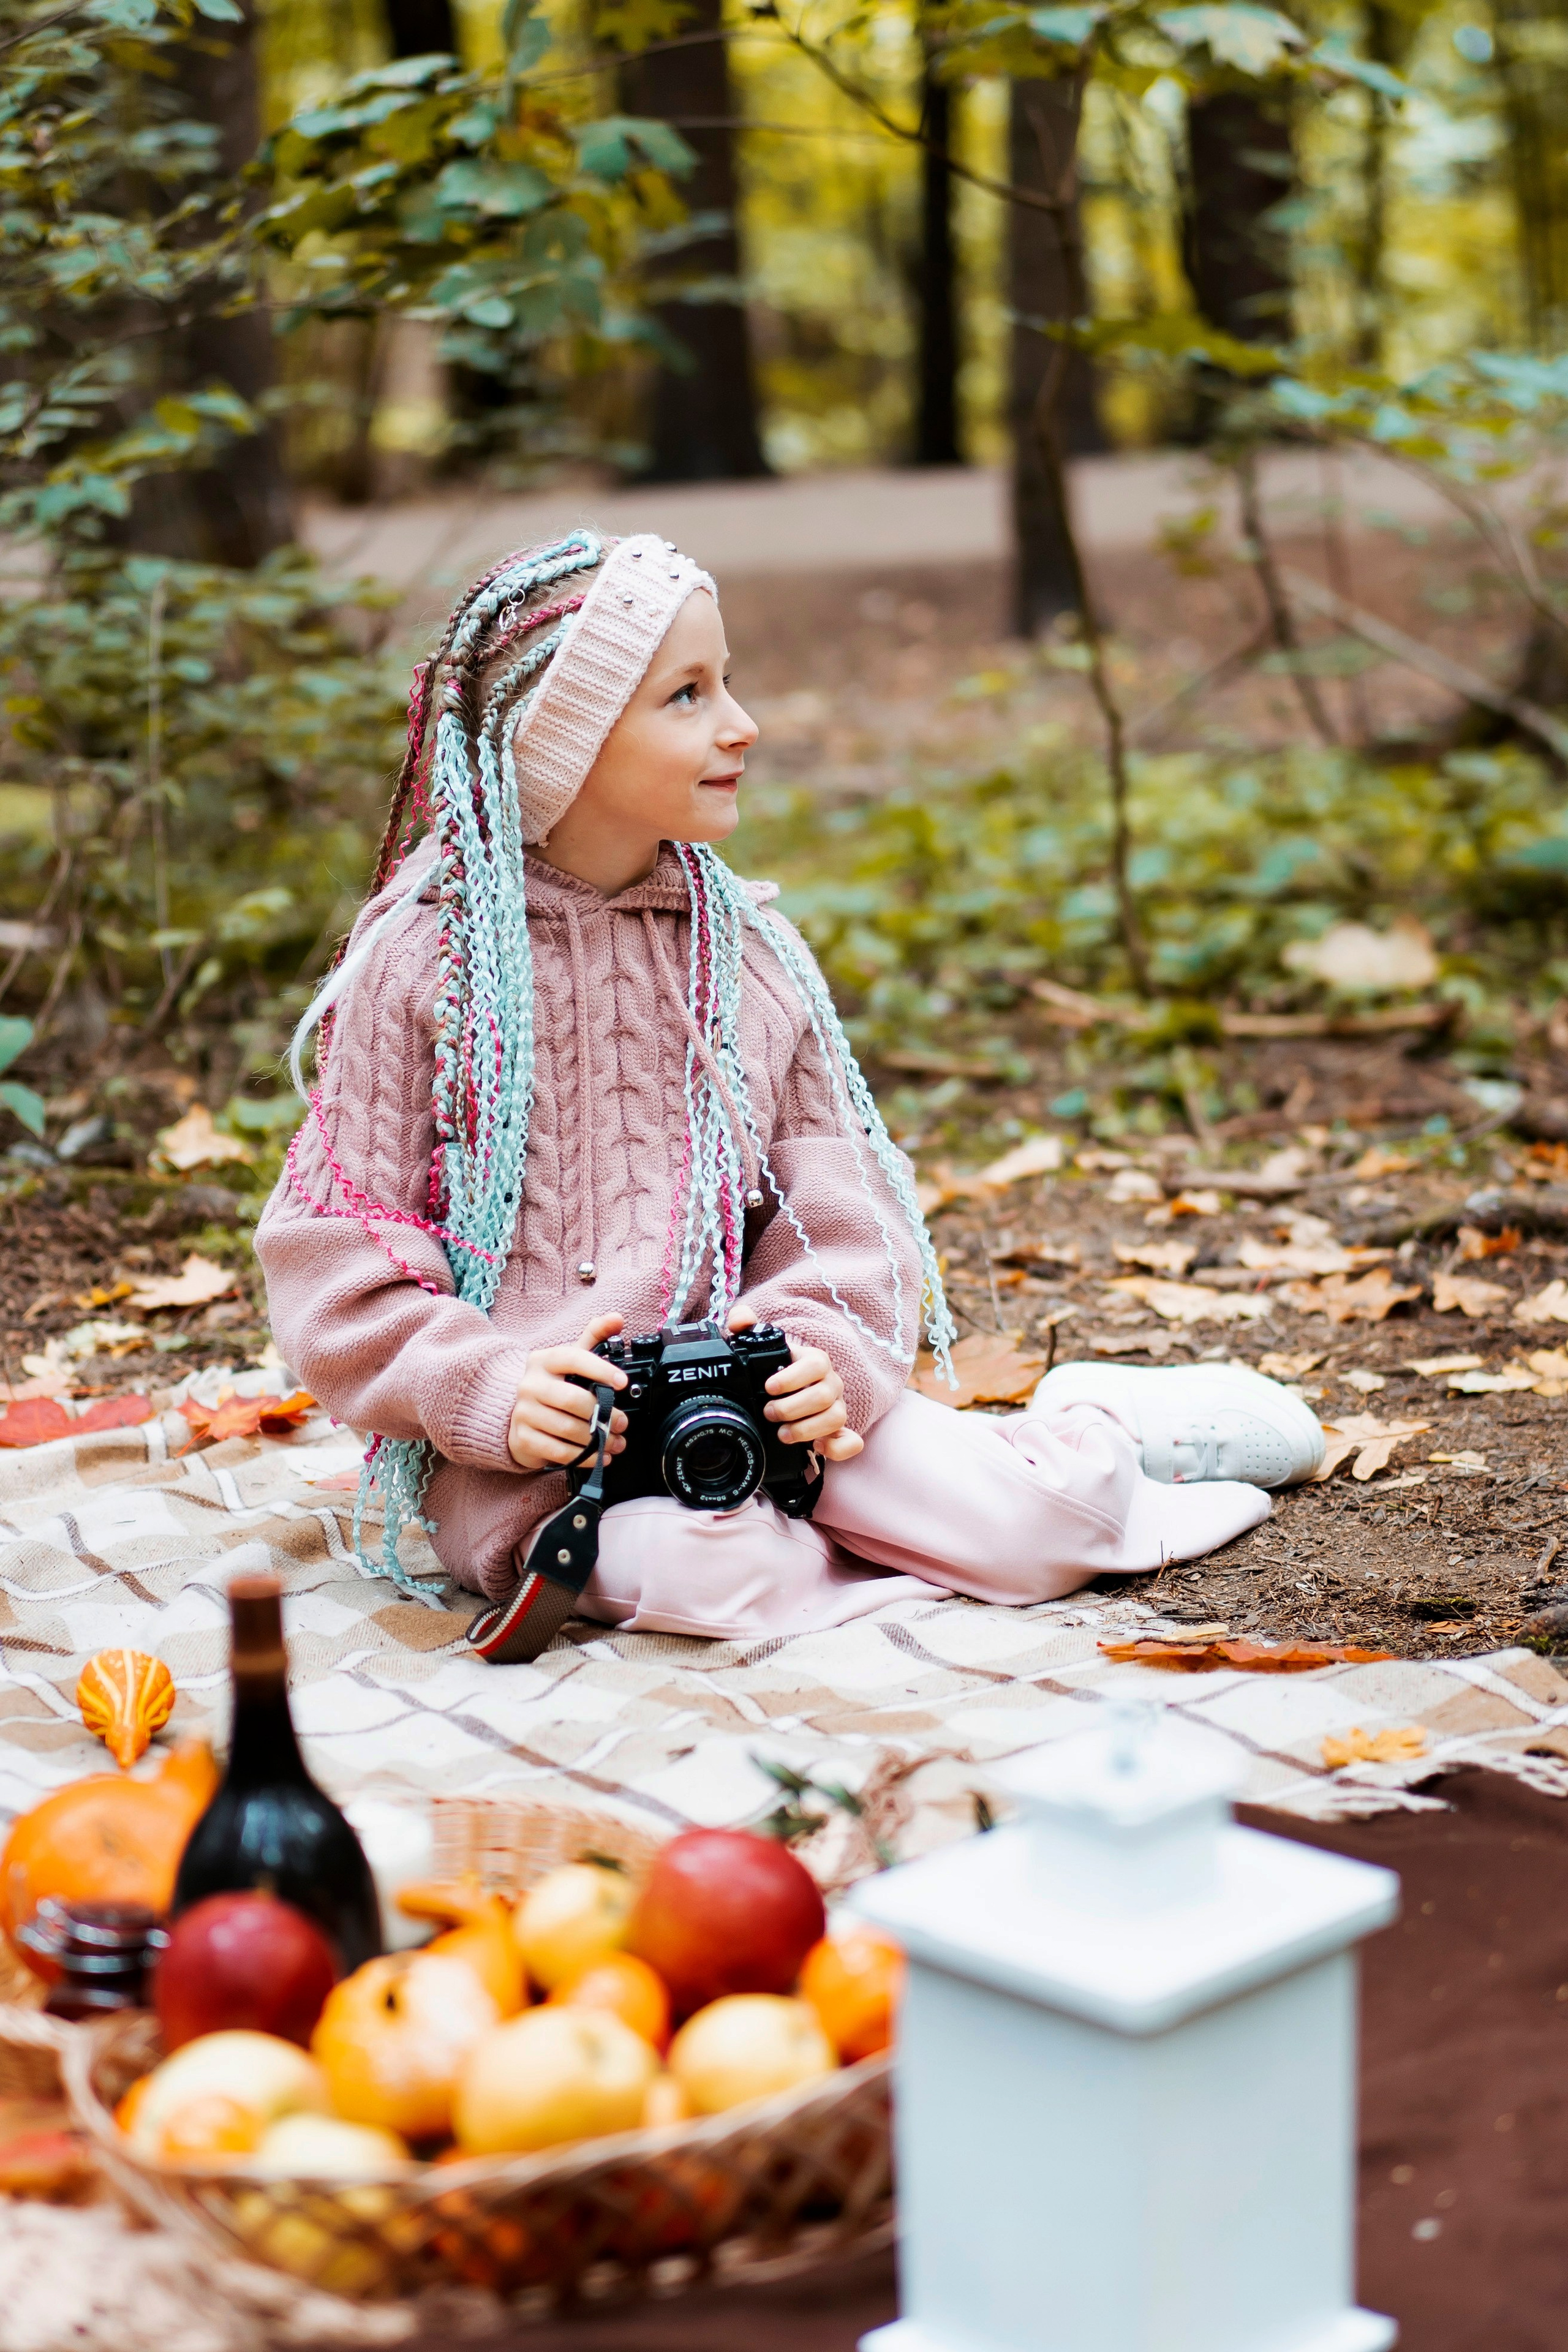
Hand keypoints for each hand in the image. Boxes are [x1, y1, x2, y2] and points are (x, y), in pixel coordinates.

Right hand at [507, 1313, 628, 1473]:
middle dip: (603, 1414)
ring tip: (616, 1442)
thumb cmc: (552, 1384)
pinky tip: (598, 1456)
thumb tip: (617, 1318)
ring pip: (567, 1429)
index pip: (572, 1358)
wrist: (514, 1412)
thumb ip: (594, 1336)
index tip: (621, 1382)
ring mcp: (523, 1413)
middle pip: (572, 1400)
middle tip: (622, 1422)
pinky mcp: (522, 1438)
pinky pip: (558, 1451)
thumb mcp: (570, 1358)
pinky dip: (583, 1456)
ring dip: (597, 1440)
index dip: (599, 1369)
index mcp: (544, 1360)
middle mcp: (530, 1385)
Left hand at [727, 1305, 863, 1462]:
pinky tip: (817, 1448)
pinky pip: (851, 1441)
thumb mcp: (760, 1347)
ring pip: (836, 1418)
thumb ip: (746, 1327)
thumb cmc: (775, 1368)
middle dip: (793, 1407)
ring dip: (808, 1429)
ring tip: (782, 1434)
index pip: (815, 1364)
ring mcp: (836, 1407)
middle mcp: (829, 1383)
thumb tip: (740, 1319)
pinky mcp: (838, 1431)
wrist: (787, 1390)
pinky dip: (838, 1448)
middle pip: (824, 1395)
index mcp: (814, 1361)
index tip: (769, 1386)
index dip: (794, 1377)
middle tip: (769, 1413)